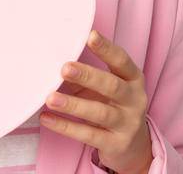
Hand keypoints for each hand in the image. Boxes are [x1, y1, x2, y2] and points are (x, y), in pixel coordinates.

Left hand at [40, 29, 153, 173]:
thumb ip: (86, 76)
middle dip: (88, 76)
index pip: (122, 61)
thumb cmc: (113, 107)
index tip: (90, 36)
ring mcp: (128, 123)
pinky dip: (66, 126)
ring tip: (50, 98)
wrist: (133, 146)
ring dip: (73, 105)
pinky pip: (88, 135)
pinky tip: (47, 118)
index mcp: (134, 80)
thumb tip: (53, 63)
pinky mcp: (116, 144)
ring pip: (100, 112)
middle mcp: (135, 100)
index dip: (106, 49)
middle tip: (64, 68)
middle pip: (112, 86)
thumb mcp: (105, 90)